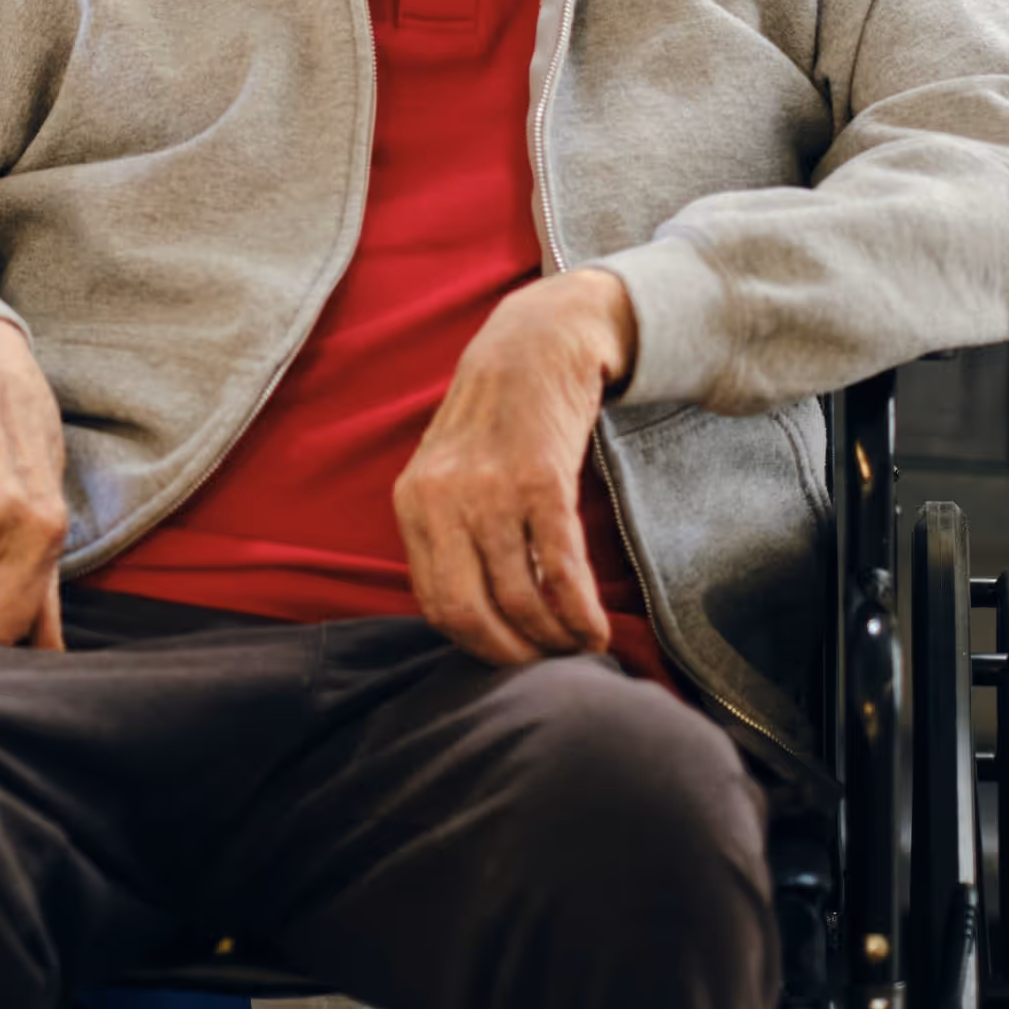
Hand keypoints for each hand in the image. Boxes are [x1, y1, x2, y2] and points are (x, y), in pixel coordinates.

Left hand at [393, 269, 636, 667]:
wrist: (536, 342)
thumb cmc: (496, 418)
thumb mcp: (448, 471)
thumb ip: (448, 532)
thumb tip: (472, 619)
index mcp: (412, 501)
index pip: (435, 602)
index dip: (477, 644)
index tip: (510, 659)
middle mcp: (442, 498)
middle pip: (470, 611)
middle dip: (512, 653)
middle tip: (545, 666)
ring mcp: (490, 489)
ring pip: (520, 597)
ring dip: (554, 638)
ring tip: (577, 647)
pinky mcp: (541, 480)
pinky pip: (559, 569)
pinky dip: (580, 613)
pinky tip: (596, 630)